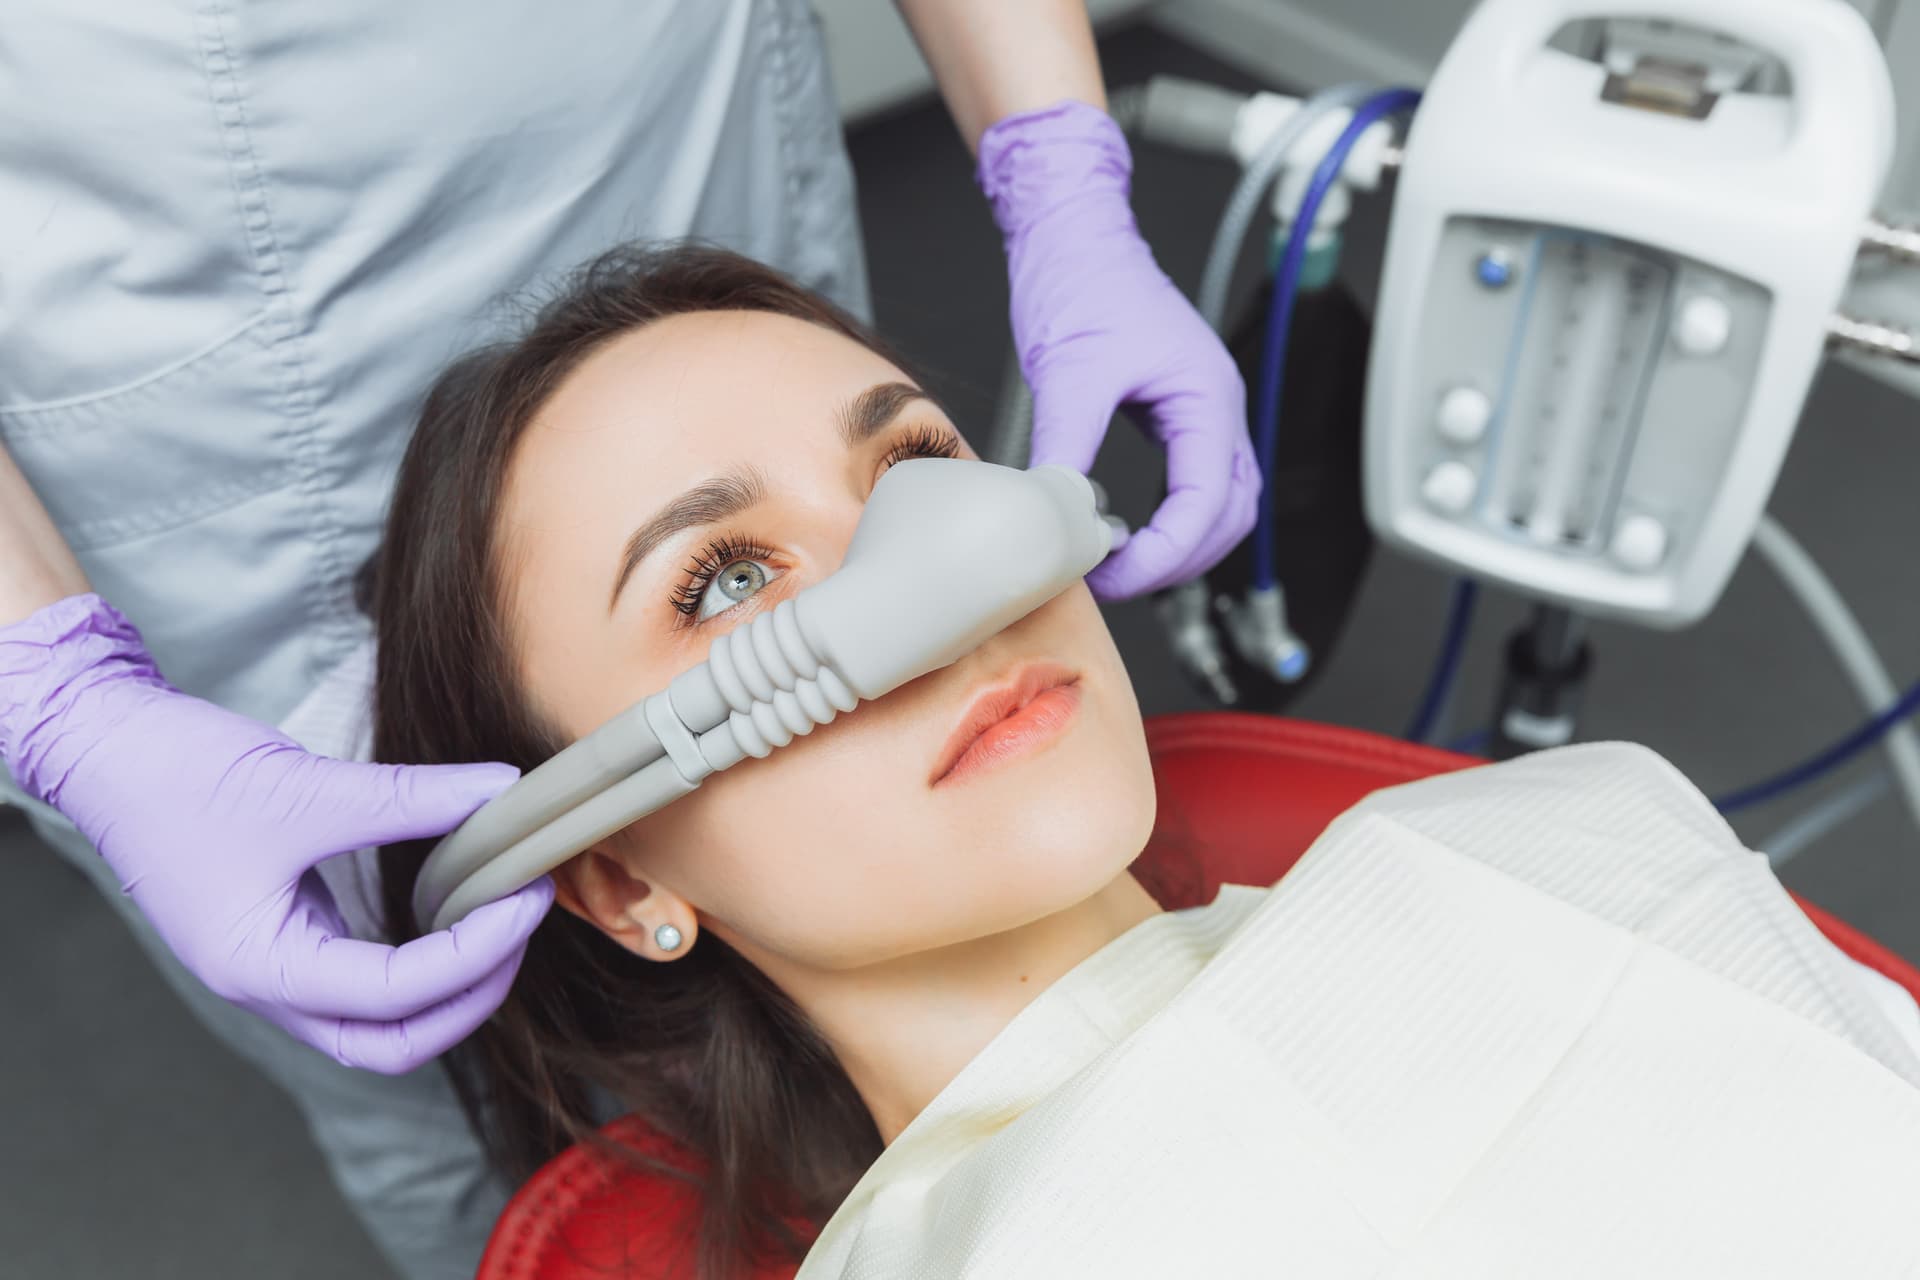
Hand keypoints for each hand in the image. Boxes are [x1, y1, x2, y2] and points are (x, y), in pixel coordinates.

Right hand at [0, 594, 551, 1073]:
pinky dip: (418, 958)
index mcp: (262, 969)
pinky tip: (455, 905)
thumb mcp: (306, 787)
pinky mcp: (283, 935)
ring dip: (449, 984)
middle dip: (472, 995)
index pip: (394, 997)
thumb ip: (411, 798)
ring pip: (378, 1021)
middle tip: (524, 921)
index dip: (475, 953)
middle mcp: (266, 987)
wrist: (107, 748)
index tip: (526, 895)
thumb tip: (502, 791)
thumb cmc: (181, 775)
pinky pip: (363, 977)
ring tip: (501, 914)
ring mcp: (273, 967)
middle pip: (391, 1042)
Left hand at [978, 99, 1259, 599]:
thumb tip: (1054, 513)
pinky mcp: (1180, 413)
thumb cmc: (1082, 281)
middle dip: (1178, 560)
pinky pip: (1196, 483)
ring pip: (1222, 506)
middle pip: (1230, 515)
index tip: (1113, 575)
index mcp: (1206, 396)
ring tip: (1119, 564)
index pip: (1208, 502)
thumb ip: (1068, 445)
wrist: (1074, 234)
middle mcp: (1219, 407)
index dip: (1166, 553)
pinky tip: (1126, 530)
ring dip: (1181, 545)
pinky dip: (1172, 518)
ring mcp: (1205, 411)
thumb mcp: (1069, 371)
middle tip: (1113, 580)